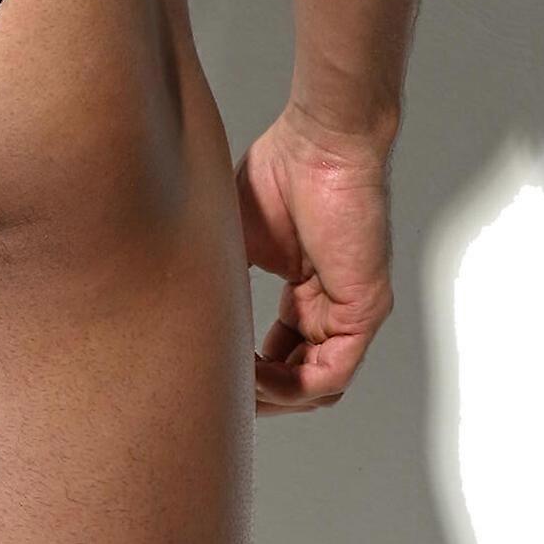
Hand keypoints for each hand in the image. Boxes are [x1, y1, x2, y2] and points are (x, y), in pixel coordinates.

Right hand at [234, 103, 395, 414]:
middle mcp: (330, 308)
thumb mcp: (233, 240)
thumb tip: (180, 314)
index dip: (244, 374)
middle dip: (256, 398)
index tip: (208, 375)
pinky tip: (255, 379)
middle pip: (298, 381)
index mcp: (304, 293)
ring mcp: (350, 312)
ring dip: (271, 399)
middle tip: (215, 400)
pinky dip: (291, 387)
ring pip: (315, 388)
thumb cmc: (282, 172)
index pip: (279, 355)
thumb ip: (219, 281)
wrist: (321, 144)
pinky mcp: (363, 310)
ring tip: (231, 388)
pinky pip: (330, 373)